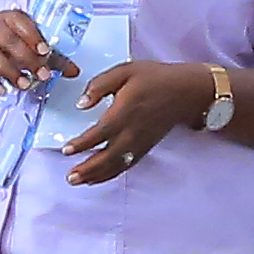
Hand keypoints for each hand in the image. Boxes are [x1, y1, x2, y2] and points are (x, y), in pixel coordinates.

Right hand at [0, 7, 58, 96]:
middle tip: (43, 75)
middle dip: (28, 60)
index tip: (45, 51)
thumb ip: (49, 56)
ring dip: (11, 73)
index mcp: (9, 19)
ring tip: (24, 84)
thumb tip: (74, 71)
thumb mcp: (22, 40)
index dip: (33, 37)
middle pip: (10, 43)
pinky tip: (2, 89)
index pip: (21, 23)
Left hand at [58, 58, 220, 183]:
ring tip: (79, 181)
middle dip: (88, 169)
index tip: (67, 150)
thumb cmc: (155, 79)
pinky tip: (98, 177)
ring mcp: (140, 142)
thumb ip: (100, 85)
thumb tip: (81, 103)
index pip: (100, 132)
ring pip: (116, 164)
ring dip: (97, 175)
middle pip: (107, 156)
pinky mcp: (145, 147)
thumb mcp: (125, 71)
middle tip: (70, 177)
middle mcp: (132, 132)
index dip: (82, 144)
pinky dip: (111, 173)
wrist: (186, 92)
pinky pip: (127, 165)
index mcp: (125, 112)